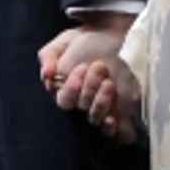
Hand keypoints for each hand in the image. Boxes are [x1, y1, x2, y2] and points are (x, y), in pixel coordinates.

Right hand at [38, 21, 142, 143]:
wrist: (122, 35)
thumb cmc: (92, 38)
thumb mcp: (66, 40)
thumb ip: (49, 55)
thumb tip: (46, 75)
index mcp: (68, 88)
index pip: (64, 99)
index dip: (71, 87)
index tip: (82, 67)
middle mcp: (85, 102)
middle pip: (80, 107)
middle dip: (88, 88)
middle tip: (99, 67)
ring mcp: (104, 111)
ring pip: (95, 118)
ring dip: (100, 103)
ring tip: (109, 83)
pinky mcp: (124, 117)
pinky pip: (115, 134)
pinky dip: (111, 128)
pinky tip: (112, 119)